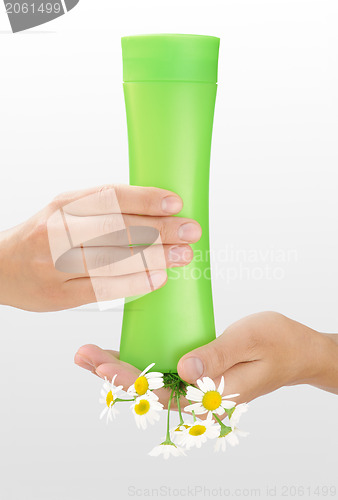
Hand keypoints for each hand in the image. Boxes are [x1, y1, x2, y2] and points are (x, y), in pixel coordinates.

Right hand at [0, 184, 200, 311]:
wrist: (3, 268)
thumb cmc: (44, 237)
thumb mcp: (66, 212)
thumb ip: (102, 209)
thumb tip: (154, 211)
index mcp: (64, 205)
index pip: (110, 197)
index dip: (145, 199)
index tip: (175, 203)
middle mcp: (59, 231)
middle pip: (116, 228)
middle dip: (160, 229)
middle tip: (190, 231)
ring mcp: (57, 264)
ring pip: (113, 260)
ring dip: (154, 258)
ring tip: (182, 256)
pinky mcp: (61, 294)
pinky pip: (104, 288)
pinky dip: (134, 283)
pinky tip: (157, 278)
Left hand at [75, 312, 337, 410]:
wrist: (297, 351)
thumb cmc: (278, 342)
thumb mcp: (250, 340)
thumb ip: (218, 356)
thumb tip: (185, 370)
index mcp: (213, 393)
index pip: (162, 392)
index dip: (130, 380)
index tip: (102, 368)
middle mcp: (201, 396)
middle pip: (148, 389)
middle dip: (113, 374)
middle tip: (83, 356)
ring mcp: (198, 385)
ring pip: (151, 381)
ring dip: (120, 368)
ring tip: (90, 355)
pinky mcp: (198, 372)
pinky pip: (163, 371)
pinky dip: (139, 361)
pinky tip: (120, 352)